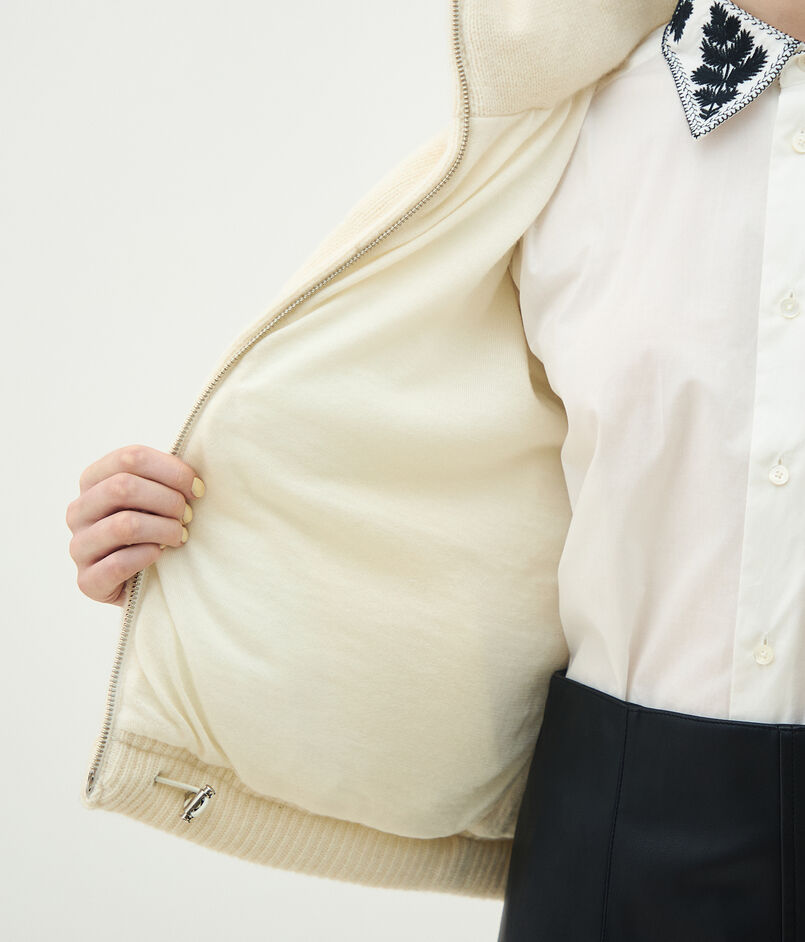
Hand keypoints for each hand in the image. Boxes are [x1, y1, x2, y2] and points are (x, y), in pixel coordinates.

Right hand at [66, 444, 204, 606]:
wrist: (142, 582)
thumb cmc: (153, 529)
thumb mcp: (154, 498)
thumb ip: (165, 479)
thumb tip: (195, 477)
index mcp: (93, 480)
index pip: (130, 457)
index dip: (171, 470)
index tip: (197, 489)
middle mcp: (78, 510)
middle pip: (124, 487)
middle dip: (168, 500)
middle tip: (188, 515)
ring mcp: (79, 546)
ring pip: (125, 525)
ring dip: (164, 530)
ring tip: (180, 536)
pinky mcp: (87, 581)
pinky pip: (119, 563)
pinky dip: (148, 556)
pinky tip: (160, 555)